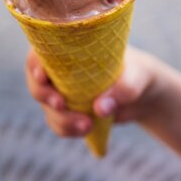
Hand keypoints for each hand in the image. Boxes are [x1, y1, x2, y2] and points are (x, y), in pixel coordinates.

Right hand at [25, 46, 159, 137]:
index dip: (35, 63)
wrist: (145, 95)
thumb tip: (100, 108)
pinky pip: (58, 123)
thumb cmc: (139, 74)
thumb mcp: (138, 77)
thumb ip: (123, 89)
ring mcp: (64, 92)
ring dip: (61, 119)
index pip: (42, 51)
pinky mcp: (70, 111)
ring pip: (47, 107)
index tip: (42, 76)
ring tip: (87, 126)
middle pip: (37, 82)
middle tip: (61, 104)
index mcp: (73, 50)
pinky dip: (68, 130)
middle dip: (44, 96)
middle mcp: (62, 70)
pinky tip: (86, 130)